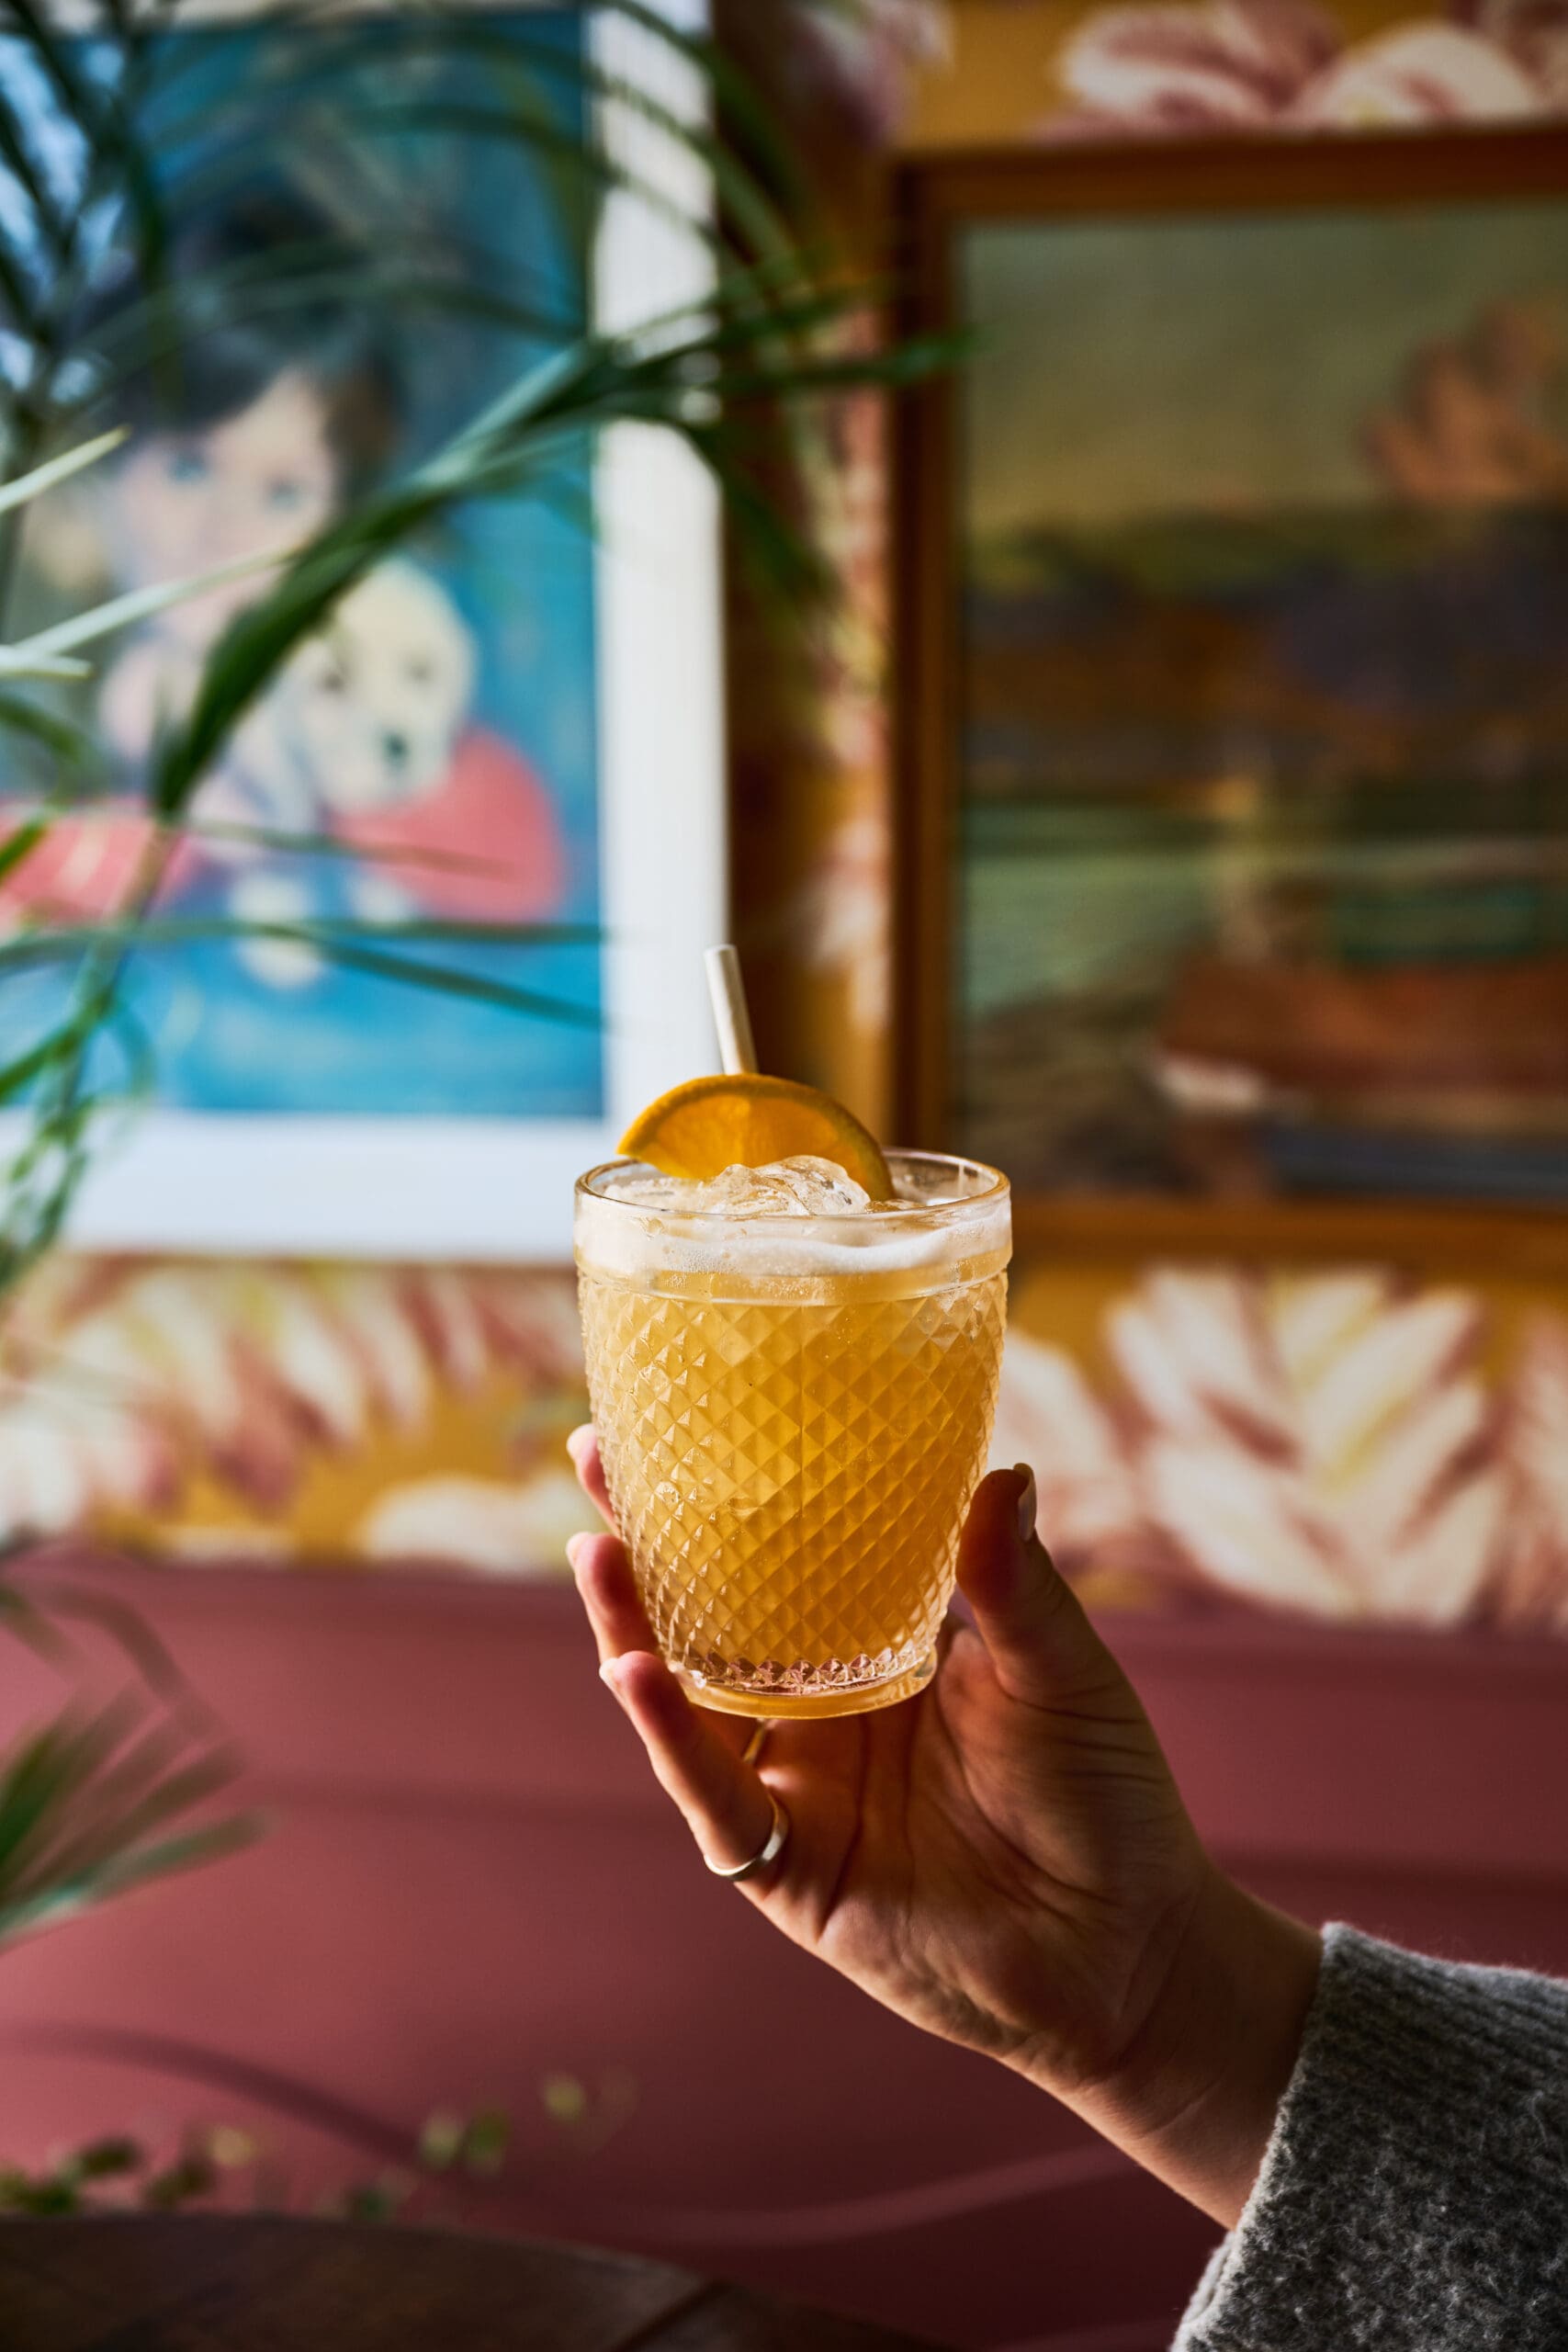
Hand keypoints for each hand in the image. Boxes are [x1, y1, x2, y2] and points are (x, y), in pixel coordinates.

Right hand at [567, 1430, 1320, 2225]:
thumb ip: (1017, 1582)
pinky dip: (673, 1737)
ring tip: (596, 1555)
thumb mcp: (1061, 1671)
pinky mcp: (788, 1869)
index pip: (783, 1560)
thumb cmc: (1106, 1799)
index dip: (728, 1499)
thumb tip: (1001, 1469)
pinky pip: (714, 1797)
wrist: (1127, 1950)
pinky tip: (637, 1675)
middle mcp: (820, 1713)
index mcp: (877, 1650)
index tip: (675, 1418)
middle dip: (644, 1543)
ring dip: (631, 1630)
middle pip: (707, 1619)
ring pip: (685, 1701)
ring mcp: (797, 1790)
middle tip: (595, 1459)